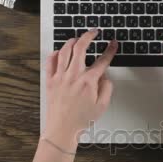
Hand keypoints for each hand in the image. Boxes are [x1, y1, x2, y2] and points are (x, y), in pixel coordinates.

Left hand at [44, 30, 117, 146]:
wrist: (62, 129)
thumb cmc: (81, 119)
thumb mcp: (102, 106)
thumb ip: (107, 88)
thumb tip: (105, 76)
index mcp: (88, 82)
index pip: (102, 61)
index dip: (110, 50)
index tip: (112, 44)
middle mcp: (73, 76)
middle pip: (80, 47)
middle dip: (88, 36)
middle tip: (93, 32)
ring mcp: (60, 77)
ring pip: (64, 50)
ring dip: (72, 41)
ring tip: (77, 39)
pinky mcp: (50, 81)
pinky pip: (50, 61)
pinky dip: (55, 53)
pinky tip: (60, 52)